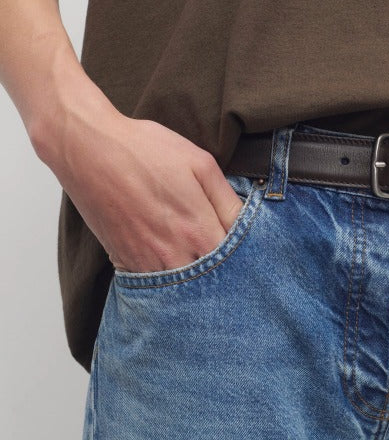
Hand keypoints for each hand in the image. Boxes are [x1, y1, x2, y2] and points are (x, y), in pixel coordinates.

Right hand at [37, 99, 243, 273]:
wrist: (88, 149)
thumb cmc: (145, 150)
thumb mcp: (200, 164)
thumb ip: (228, 200)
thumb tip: (248, 225)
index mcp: (200, 231)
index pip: (237, 261)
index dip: (245, 257)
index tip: (247, 252)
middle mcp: (176, 255)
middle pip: (212, 282)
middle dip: (222, 275)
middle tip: (225, 263)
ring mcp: (149, 264)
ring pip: (183, 289)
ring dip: (193, 281)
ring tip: (197, 264)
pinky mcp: (127, 264)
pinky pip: (154, 286)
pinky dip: (165, 281)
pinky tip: (170, 265)